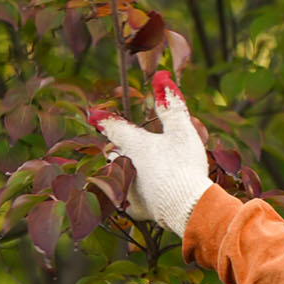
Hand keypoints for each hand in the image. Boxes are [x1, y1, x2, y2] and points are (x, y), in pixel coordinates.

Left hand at [92, 75, 210, 233]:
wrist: (189, 207)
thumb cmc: (184, 165)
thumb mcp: (182, 131)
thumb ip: (170, 105)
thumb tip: (161, 76)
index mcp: (134, 144)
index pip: (114, 127)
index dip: (105, 119)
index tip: (94, 115)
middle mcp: (124, 165)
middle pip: (115, 152)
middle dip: (120, 148)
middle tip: (129, 146)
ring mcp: (126, 188)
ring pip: (119, 174)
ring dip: (125, 170)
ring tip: (140, 170)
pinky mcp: (134, 208)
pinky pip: (127, 198)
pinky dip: (134, 194)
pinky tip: (144, 194)